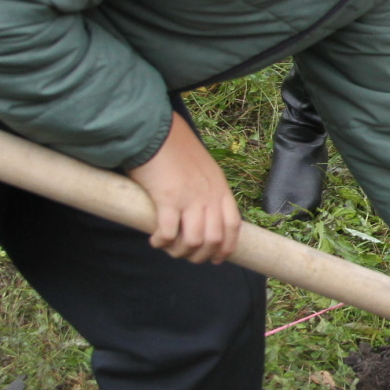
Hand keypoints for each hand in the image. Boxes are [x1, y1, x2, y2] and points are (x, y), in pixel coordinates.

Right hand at [128, 113, 241, 263]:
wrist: (156, 131)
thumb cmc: (175, 148)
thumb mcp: (204, 168)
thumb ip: (206, 189)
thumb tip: (200, 214)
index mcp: (221, 188)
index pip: (234, 226)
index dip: (227, 247)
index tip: (216, 259)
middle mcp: (209, 195)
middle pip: (214, 239)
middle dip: (200, 255)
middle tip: (185, 256)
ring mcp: (190, 198)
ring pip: (193, 241)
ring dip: (179, 251)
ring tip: (168, 248)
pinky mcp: (168, 199)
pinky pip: (169, 233)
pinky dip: (162, 242)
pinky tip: (155, 240)